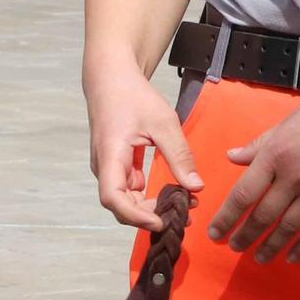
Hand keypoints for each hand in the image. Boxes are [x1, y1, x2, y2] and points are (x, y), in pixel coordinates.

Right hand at [87, 60, 203, 230]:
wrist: (111, 77)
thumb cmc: (133, 95)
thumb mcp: (163, 123)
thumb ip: (180, 156)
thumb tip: (196, 187)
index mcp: (110, 155)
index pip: (113, 197)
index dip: (135, 215)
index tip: (159, 222)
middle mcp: (103, 166)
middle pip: (120, 204)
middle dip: (149, 215)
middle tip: (182, 217)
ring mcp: (108, 166)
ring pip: (125, 198)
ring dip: (151, 206)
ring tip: (182, 205)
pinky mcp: (116, 164)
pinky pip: (129, 187)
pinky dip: (148, 194)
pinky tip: (172, 190)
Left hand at [207, 69, 299, 263]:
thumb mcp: (288, 122)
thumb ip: (259, 145)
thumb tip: (231, 157)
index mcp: (276, 154)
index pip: (243, 194)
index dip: (227, 217)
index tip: (215, 232)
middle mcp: (293, 177)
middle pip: (263, 216)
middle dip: (245, 236)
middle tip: (233, 248)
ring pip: (288, 228)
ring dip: (270, 246)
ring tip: (258, 258)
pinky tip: (292, 257)